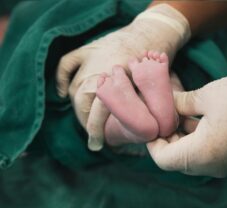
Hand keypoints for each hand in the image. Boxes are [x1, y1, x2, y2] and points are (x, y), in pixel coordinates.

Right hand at [55, 4, 190, 150]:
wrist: (150, 35)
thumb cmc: (153, 65)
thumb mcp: (149, 91)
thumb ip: (136, 109)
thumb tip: (131, 134)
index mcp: (117, 85)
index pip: (98, 115)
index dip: (95, 132)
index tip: (97, 145)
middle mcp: (99, 73)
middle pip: (83, 105)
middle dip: (87, 122)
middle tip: (93, 132)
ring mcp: (91, 61)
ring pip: (75, 90)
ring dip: (78, 107)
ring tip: (85, 118)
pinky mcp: (87, 50)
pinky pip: (66, 65)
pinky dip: (62, 79)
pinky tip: (63, 93)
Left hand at [147, 74, 226, 176]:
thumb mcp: (206, 96)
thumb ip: (179, 103)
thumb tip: (163, 104)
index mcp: (202, 152)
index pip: (163, 158)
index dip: (152, 141)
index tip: (151, 122)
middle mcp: (208, 166)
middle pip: (173, 159)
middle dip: (164, 137)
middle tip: (161, 114)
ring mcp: (218, 165)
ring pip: (186, 156)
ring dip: (178, 137)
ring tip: (176, 113)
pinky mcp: (225, 159)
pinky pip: (199, 154)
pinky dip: (190, 139)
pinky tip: (190, 118)